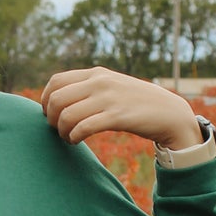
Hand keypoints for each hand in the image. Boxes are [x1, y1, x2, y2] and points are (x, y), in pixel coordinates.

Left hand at [40, 66, 202, 149]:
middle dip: (51, 119)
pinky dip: (74, 137)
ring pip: (67, 115)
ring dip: (62, 131)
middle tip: (59, 130)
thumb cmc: (136, 104)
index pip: (56, 82)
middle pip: (56, 99)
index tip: (51, 115)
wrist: (169, 113)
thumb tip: (59, 99)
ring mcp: (109, 98)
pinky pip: (83, 128)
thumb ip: (89, 87)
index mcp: (96, 73)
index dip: (46, 101)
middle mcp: (100, 82)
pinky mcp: (117, 116)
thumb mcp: (112, 86)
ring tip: (69, 138)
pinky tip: (77, 141)